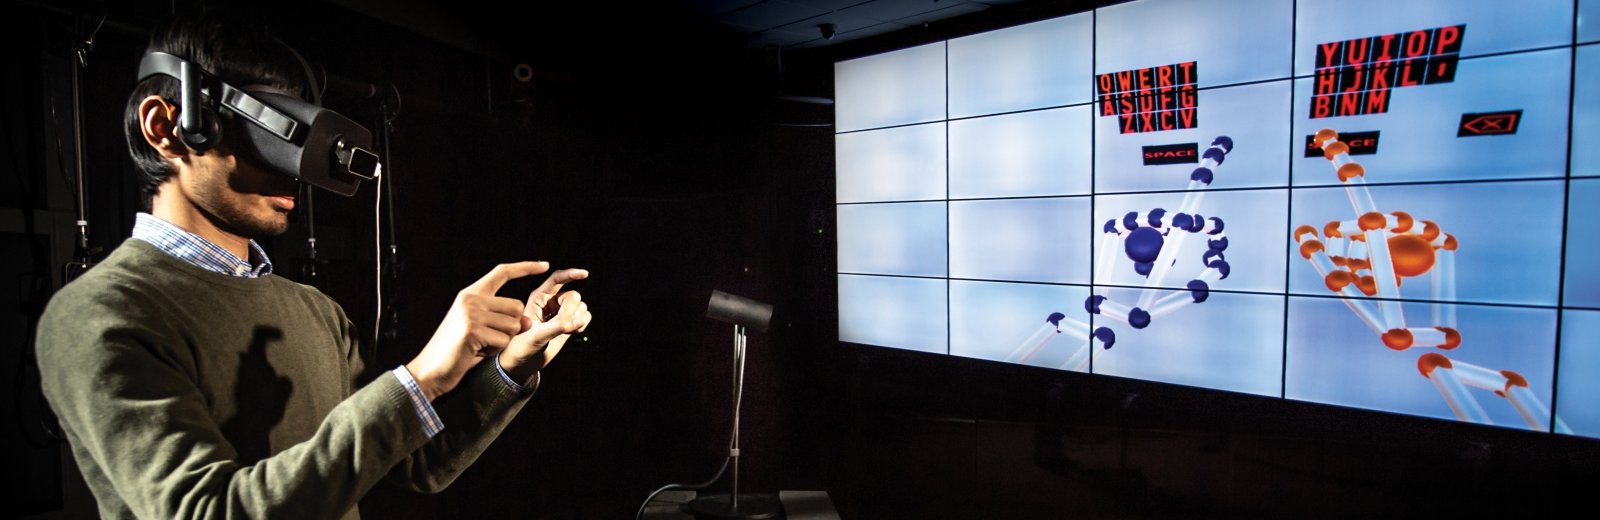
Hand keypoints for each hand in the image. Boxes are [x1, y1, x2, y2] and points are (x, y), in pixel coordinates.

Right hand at [406, 262, 548, 400]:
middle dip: (511, 327)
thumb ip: (502, 319)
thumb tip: (527, 321)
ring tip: (480, 345)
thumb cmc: (458, 350)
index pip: (502, 272)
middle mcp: (470, 299)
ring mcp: (471, 313)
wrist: (430, 369)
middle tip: (489, 338)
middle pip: (517, 306)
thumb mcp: (480, 328)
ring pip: (513, 325)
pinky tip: (476, 352)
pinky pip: (503, 341)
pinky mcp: (473, 331)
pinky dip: (494, 351)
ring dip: (502, 341)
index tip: (544, 264)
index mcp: (470, 294)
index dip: (525, 267)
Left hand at [500, 268, 591, 382]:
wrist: (522, 362)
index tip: (585, 274)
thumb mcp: (536, 336)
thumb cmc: (521, 347)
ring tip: (565, 331)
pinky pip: (585, 316)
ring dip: (577, 319)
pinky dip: (583, 324)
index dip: (571, 274)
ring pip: (581, 305)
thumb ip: (558, 327)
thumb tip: (580, 319)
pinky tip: (572, 333)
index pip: (557, 279)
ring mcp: (561, 312)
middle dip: (571, 311)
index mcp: (538, 297)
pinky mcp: (569, 323)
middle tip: (562, 326)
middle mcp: (551, 302)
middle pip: (573, 295)